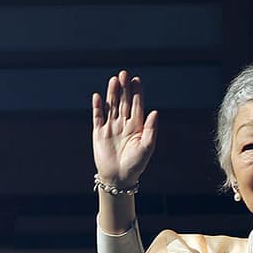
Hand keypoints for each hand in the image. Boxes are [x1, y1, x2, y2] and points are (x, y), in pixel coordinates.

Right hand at [92, 70, 157, 187]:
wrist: (118, 178)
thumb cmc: (135, 164)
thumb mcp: (147, 147)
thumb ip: (151, 129)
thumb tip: (154, 112)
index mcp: (137, 126)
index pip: (136, 105)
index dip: (137, 92)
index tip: (137, 80)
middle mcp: (124, 124)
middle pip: (123, 102)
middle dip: (124, 88)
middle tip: (124, 73)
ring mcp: (111, 128)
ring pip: (111, 106)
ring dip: (112, 93)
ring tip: (113, 80)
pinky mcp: (98, 133)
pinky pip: (97, 117)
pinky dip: (97, 107)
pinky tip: (98, 96)